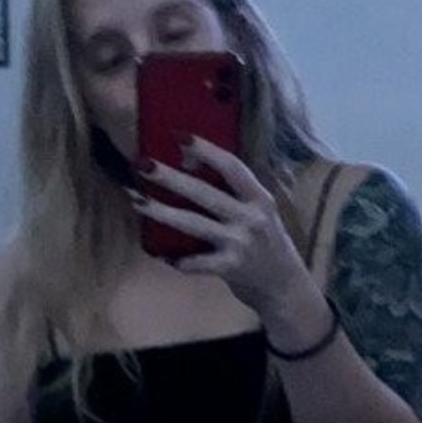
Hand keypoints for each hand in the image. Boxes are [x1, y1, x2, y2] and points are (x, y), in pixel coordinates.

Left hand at [128, 138, 313, 319]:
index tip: (180, 136)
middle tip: (144, 165)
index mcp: (259, 198)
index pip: (232, 167)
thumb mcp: (260, 213)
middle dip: (171, 178)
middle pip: (204, 192)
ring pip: (193, 223)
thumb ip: (234, 194)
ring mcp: (240, 243)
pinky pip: (196, 262)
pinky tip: (161, 256)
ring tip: (137, 201)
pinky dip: (178, 260)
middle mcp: (251, 217)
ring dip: (161, 212)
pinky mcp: (230, 268)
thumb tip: (188, 167)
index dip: (206, 150)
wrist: (284, 286)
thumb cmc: (267, 243)